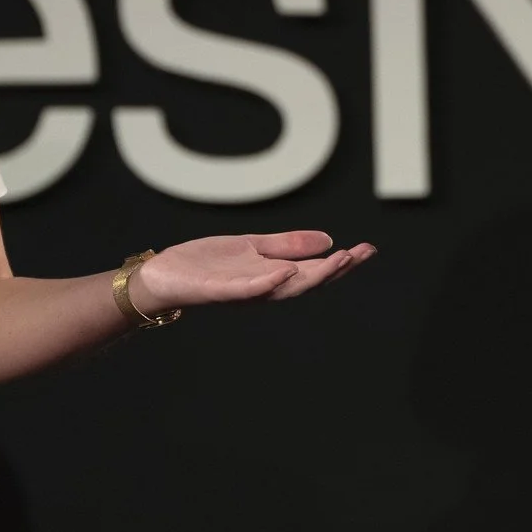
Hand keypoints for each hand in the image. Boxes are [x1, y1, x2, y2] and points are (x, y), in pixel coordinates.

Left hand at [129, 231, 374, 312]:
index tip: (368, 249)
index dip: (342, 263)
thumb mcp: (253, 247)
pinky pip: (247, 289)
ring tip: (337, 260)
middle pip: (307, 283)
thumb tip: (329, 240)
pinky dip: (267, 283)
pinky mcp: (219, 290)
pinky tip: (285, 272)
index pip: (314, 271)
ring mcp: (242, 291)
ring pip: (284, 288)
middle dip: (335, 270)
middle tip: (360, 255)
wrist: (163, 276)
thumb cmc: (206, 264)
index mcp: (273, 277)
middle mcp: (263, 288)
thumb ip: (287, 245)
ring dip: (311, 276)